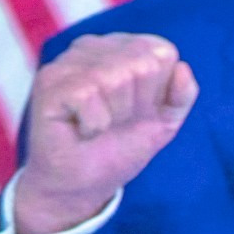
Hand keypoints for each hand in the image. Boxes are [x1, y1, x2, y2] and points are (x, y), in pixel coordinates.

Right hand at [11, 34, 199, 233]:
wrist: (81, 187)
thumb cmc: (119, 147)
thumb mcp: (164, 122)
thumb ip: (182, 95)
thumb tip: (183, 69)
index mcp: (123, 46)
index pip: (163, 53)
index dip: (158, 92)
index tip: (137, 111)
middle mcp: (94, 45)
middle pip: (143, 64)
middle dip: (136, 105)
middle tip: (114, 121)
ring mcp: (68, 61)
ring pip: (116, 78)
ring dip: (113, 116)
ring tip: (97, 125)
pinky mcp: (49, 82)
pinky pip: (88, 95)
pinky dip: (93, 124)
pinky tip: (80, 129)